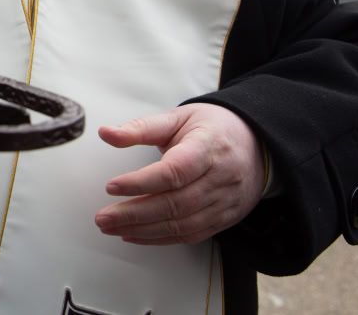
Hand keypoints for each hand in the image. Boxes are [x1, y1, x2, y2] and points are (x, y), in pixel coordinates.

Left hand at [94, 103, 264, 244]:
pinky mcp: (225, 218)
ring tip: (111, 228)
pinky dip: (161, 239)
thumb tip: (106, 133)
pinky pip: (192, 235)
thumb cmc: (211, 128)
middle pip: (175, 203)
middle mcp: (219, 179)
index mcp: (207, 148)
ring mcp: (224, 202)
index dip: (141, 182)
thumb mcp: (178, 118)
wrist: (255, 144)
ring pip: (182, 224)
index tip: (111, 187)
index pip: (174, 171)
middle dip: (134, 214)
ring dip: (143, 230)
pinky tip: (135, 235)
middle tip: (103, 218)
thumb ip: (141, 127)